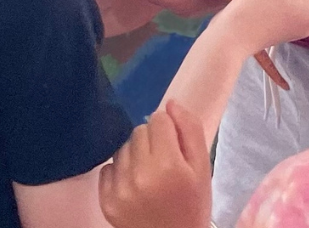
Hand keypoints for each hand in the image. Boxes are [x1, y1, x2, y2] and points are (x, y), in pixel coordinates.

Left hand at [99, 100, 211, 227]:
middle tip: (163, 163)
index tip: (174, 147)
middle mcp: (140, 175)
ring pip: (122, 147)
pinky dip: (120, 172)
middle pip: (139, 131)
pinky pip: (107, 168)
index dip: (169, 130)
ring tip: (149, 175)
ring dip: (135, 155)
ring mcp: (120, 189)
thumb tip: (170, 104)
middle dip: (152, 141)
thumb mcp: (203, 168)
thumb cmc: (193, 205)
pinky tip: (134, 186)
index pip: (158, 119)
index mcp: (169, 165)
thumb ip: (191, 131)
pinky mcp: (105, 200)